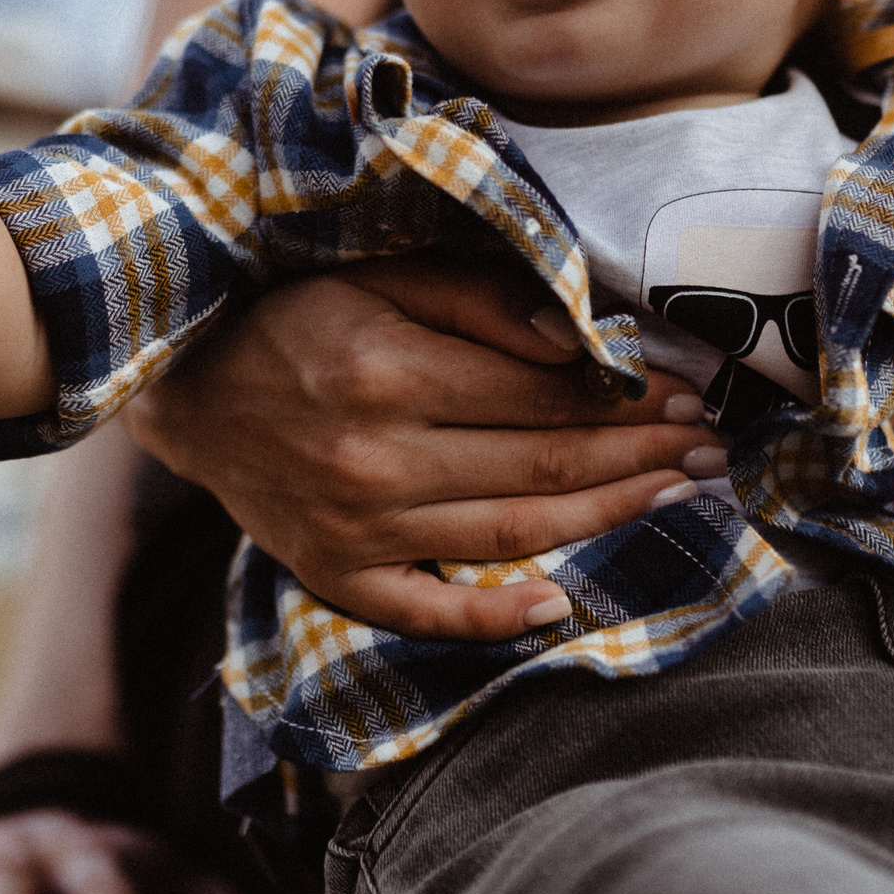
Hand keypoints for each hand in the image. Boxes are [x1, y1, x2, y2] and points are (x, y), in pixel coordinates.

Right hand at [127, 256, 719, 640]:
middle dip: (640, 455)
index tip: (687, 390)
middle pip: (542, 467)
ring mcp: (355, 529)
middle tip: (710, 445)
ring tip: (676, 492)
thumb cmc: (293, 314)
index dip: (627, 396)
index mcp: (388, 371)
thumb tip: (576, 340)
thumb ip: (477, 300)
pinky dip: (495, 620)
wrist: (184, 389)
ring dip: (606, 518)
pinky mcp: (335, 575)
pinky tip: (558, 606)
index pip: (543, 393)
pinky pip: (427, 613)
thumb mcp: (376, 273)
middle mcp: (374, 458)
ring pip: (511, 535)